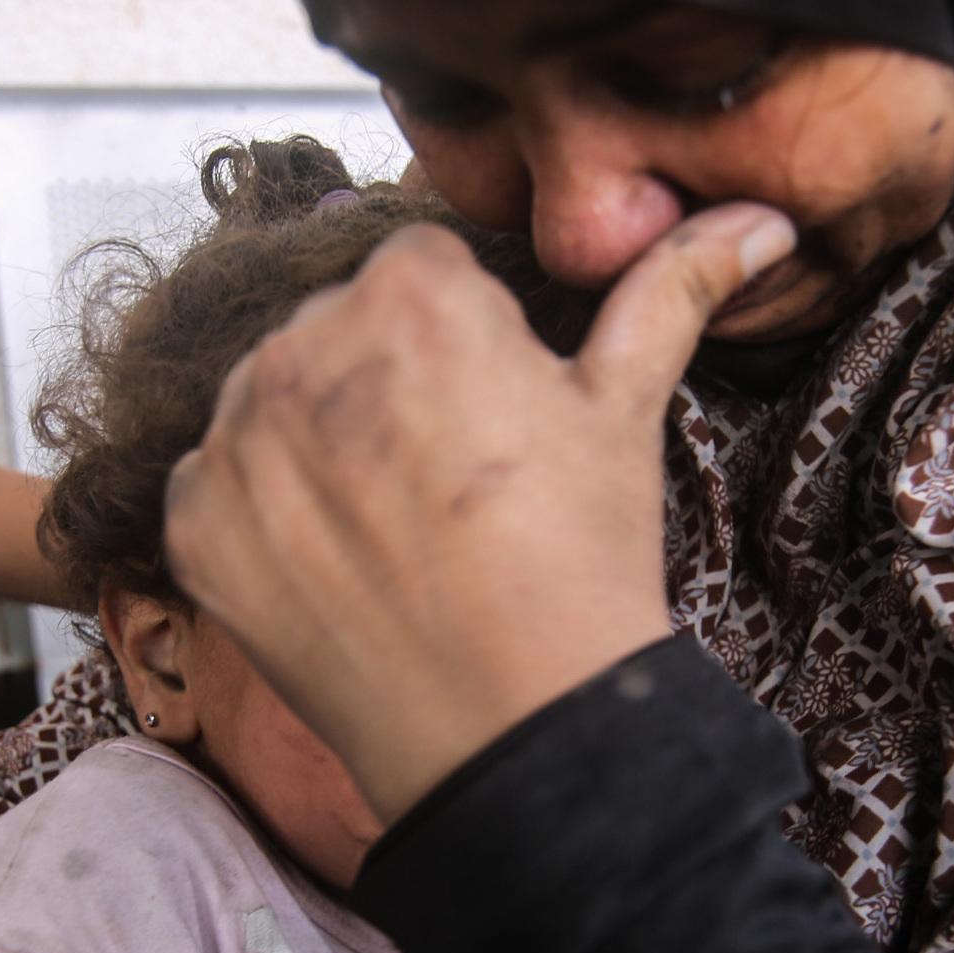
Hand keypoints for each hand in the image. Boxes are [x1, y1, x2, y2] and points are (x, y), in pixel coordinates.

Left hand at [164, 203, 793, 820]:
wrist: (511, 732)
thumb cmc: (576, 566)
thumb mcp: (624, 412)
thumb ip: (671, 291)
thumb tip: (760, 220)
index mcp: (410, 293)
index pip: (418, 271)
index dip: (462, 345)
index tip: (489, 417)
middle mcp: (302, 345)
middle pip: (338, 330)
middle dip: (382, 385)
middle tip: (448, 482)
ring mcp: (235, 437)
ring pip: (272, 401)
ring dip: (316, 443)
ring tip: (396, 528)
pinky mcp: (193, 522)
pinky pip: (218, 485)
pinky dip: (263, 519)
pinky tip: (337, 566)